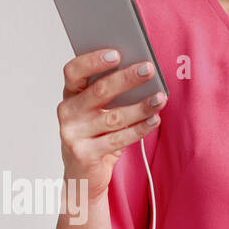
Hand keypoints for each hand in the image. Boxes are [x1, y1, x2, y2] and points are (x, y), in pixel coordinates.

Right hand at [57, 50, 166, 201]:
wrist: (84, 174)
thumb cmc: (98, 133)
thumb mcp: (101, 110)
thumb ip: (113, 92)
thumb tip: (142, 71)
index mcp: (71, 95)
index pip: (74, 71)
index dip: (93, 61)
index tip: (116, 53)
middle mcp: (68, 112)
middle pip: (98, 91)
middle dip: (126, 78)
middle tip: (149, 69)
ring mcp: (73, 134)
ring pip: (113, 117)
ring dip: (141, 106)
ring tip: (161, 98)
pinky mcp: (84, 154)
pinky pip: (118, 139)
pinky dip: (140, 128)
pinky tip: (155, 119)